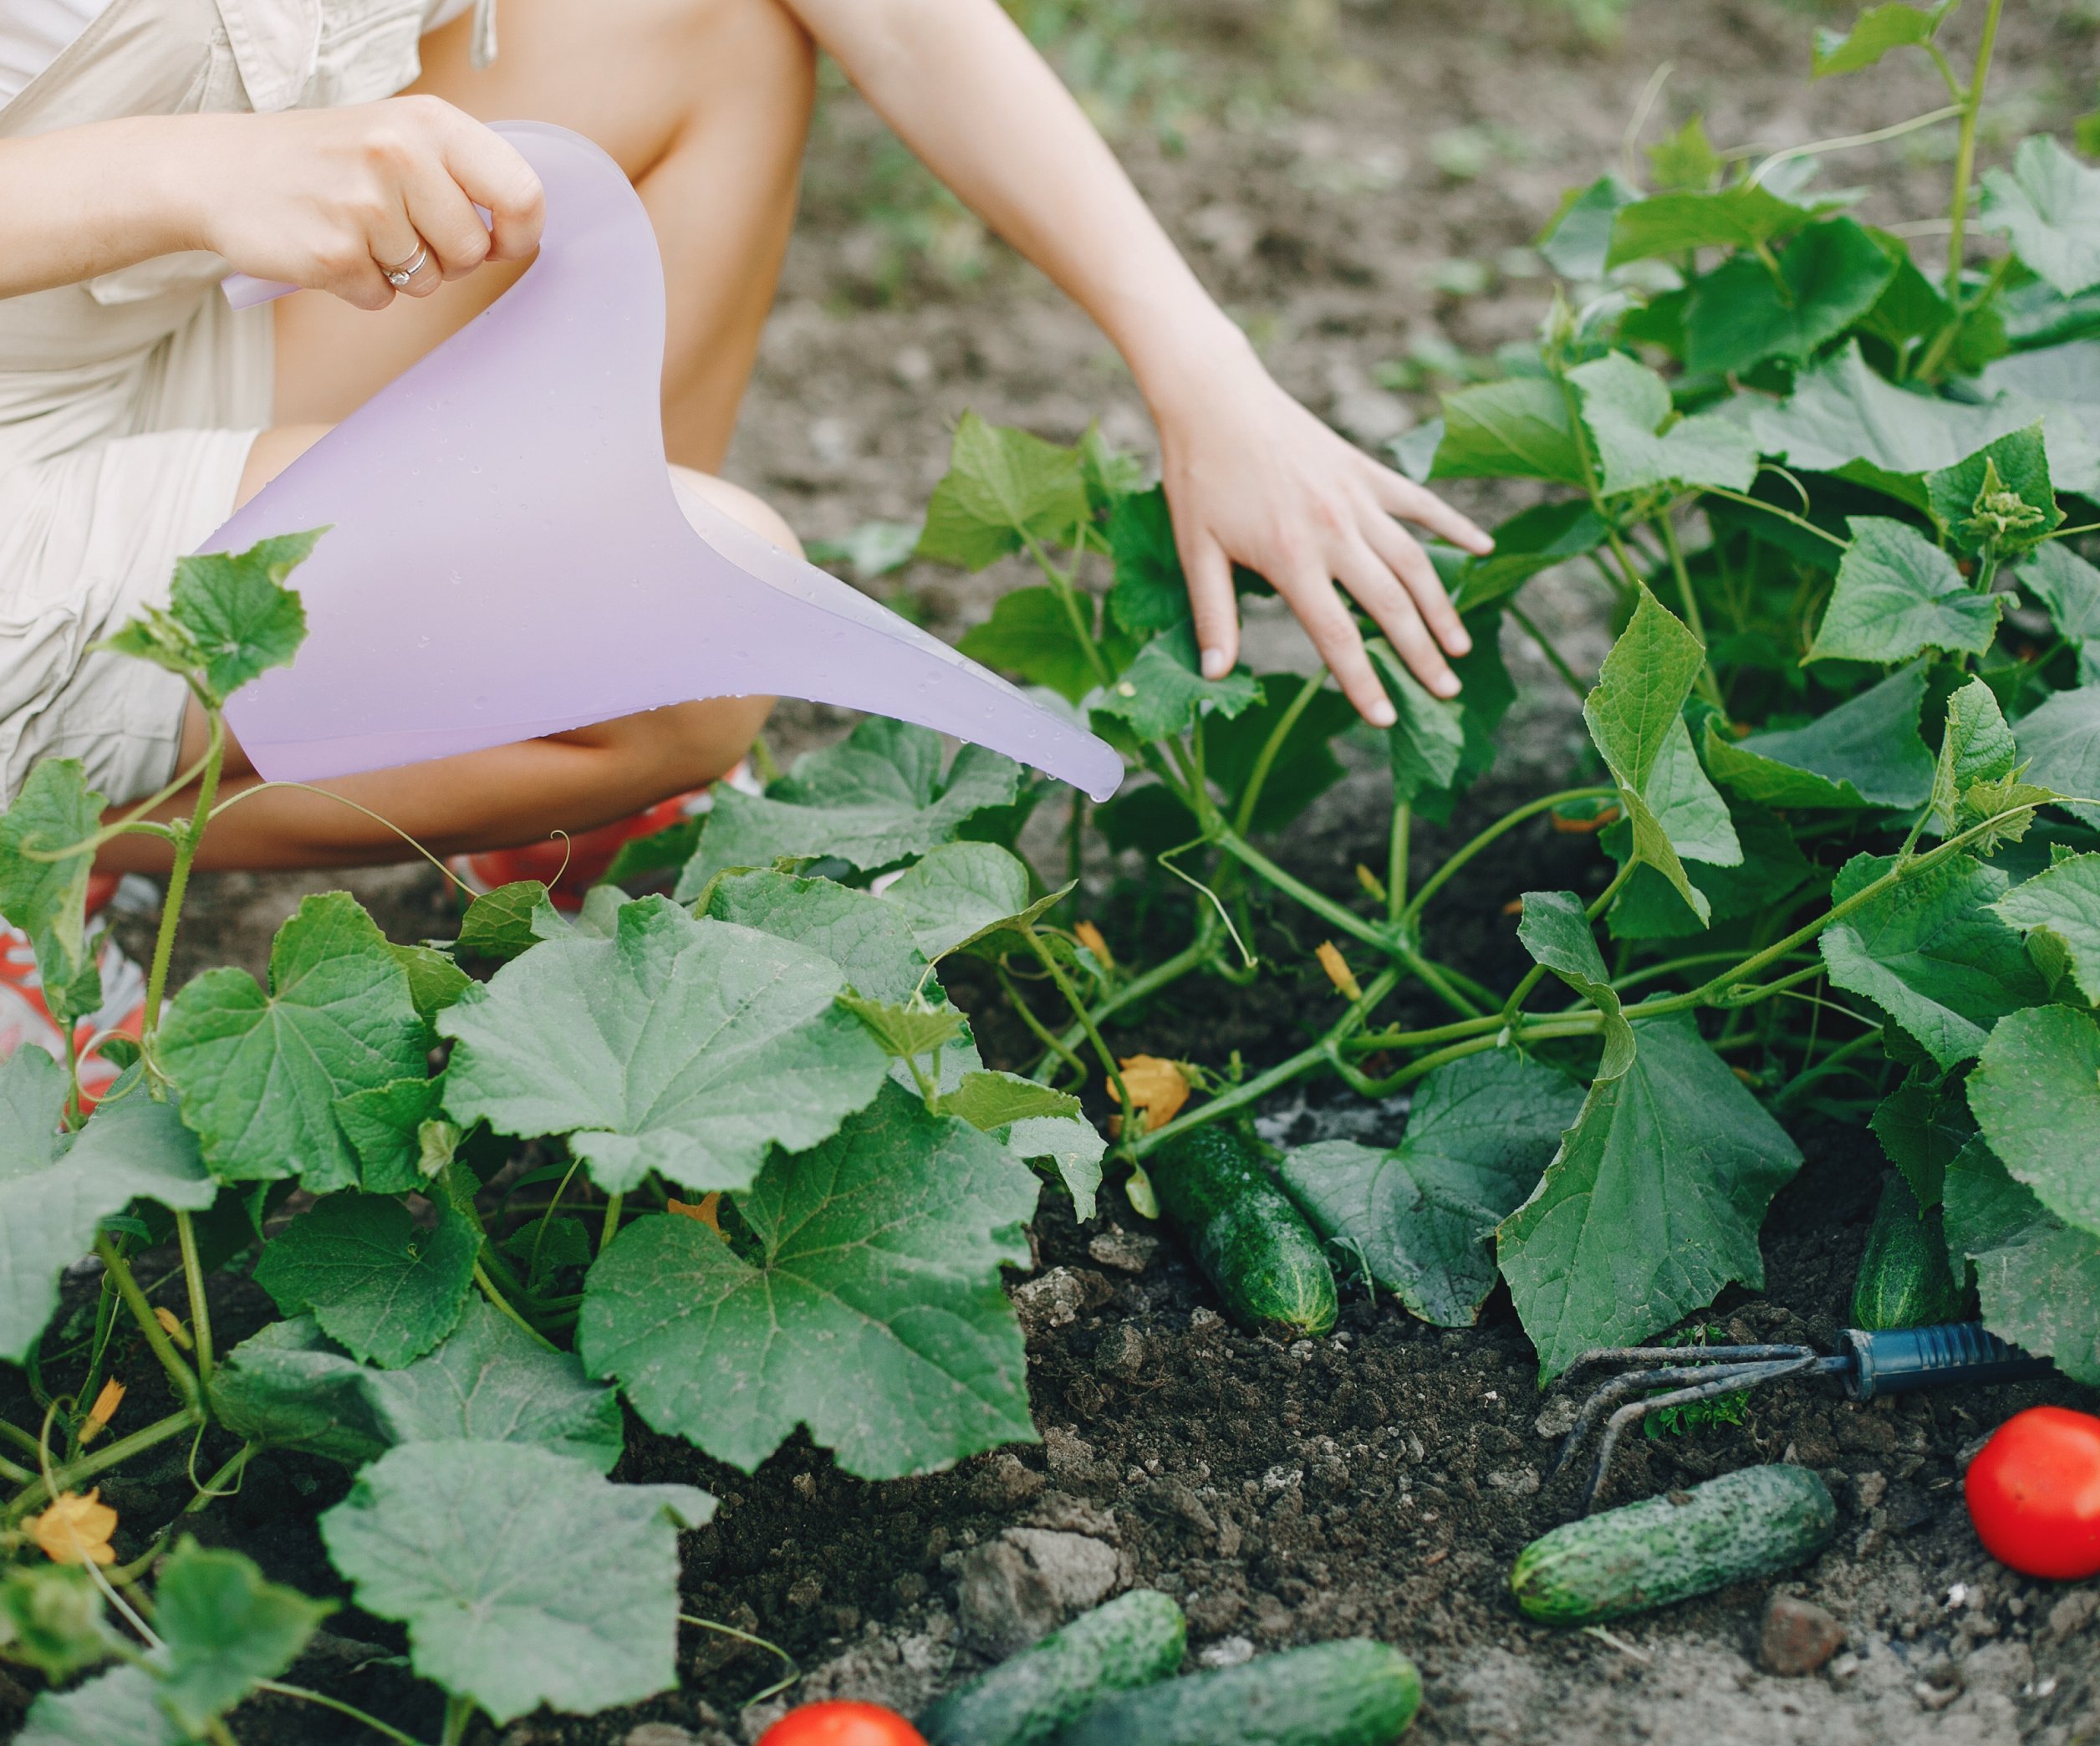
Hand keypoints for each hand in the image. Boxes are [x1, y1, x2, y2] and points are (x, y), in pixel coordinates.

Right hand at [177, 98, 542, 309]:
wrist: (221, 170)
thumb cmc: (327, 160)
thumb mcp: (400, 136)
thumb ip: (463, 174)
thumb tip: (521, 232)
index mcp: (431, 124)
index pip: (521, 193)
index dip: (520, 233)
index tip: (502, 242)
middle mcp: (400, 156)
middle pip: (474, 252)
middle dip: (447, 257)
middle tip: (400, 229)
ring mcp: (365, 206)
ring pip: (429, 282)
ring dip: (400, 272)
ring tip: (357, 230)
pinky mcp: (333, 254)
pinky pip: (382, 300)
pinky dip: (360, 286)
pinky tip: (330, 247)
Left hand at [1150, 340, 1491, 726]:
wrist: (1214, 398)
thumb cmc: (1199, 477)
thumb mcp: (1194, 550)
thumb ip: (1213, 614)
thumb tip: (1217, 674)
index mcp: (1290, 558)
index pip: (1337, 635)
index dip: (1362, 681)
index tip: (1385, 718)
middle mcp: (1334, 531)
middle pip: (1391, 606)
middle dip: (1422, 655)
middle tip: (1446, 692)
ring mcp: (1357, 499)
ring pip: (1415, 562)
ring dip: (1442, 607)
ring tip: (1461, 647)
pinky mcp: (1366, 471)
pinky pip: (1420, 503)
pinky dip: (1454, 525)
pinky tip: (1483, 550)